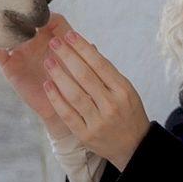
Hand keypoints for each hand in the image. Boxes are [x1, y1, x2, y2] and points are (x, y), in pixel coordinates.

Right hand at [0, 11, 77, 138]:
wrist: (60, 111)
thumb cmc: (74, 88)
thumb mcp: (81, 72)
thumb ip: (86, 57)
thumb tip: (92, 45)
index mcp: (57, 39)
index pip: (53, 20)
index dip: (50, 17)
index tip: (45, 18)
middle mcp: (38, 43)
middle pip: (29, 22)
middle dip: (24, 17)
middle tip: (20, 14)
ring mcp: (23, 54)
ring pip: (12, 35)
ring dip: (8, 28)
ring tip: (5, 24)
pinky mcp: (10, 68)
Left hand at [42, 28, 151, 171]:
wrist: (134, 146)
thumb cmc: (128, 112)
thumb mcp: (126, 90)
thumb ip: (107, 72)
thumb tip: (87, 48)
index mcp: (123, 90)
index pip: (100, 64)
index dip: (83, 48)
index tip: (69, 35)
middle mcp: (112, 104)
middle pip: (85, 76)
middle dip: (67, 56)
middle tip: (54, 43)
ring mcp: (98, 121)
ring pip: (74, 94)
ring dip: (58, 75)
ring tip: (48, 61)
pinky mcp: (86, 135)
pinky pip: (67, 114)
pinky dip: (56, 98)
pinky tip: (47, 85)